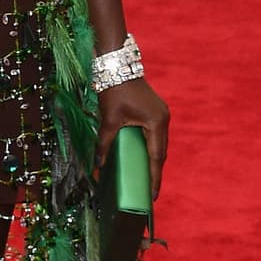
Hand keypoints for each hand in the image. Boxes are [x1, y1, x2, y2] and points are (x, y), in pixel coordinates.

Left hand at [95, 79, 169, 199]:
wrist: (117, 65)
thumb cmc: (114, 90)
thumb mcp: (108, 120)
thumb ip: (104, 144)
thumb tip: (97, 166)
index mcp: (156, 123)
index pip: (156, 157)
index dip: (154, 178)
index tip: (152, 196)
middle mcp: (163, 120)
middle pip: (160, 152)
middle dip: (153, 172)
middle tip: (148, 193)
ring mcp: (161, 115)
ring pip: (158, 144)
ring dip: (152, 161)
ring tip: (145, 179)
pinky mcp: (155, 111)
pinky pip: (154, 135)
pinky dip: (149, 148)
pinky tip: (142, 158)